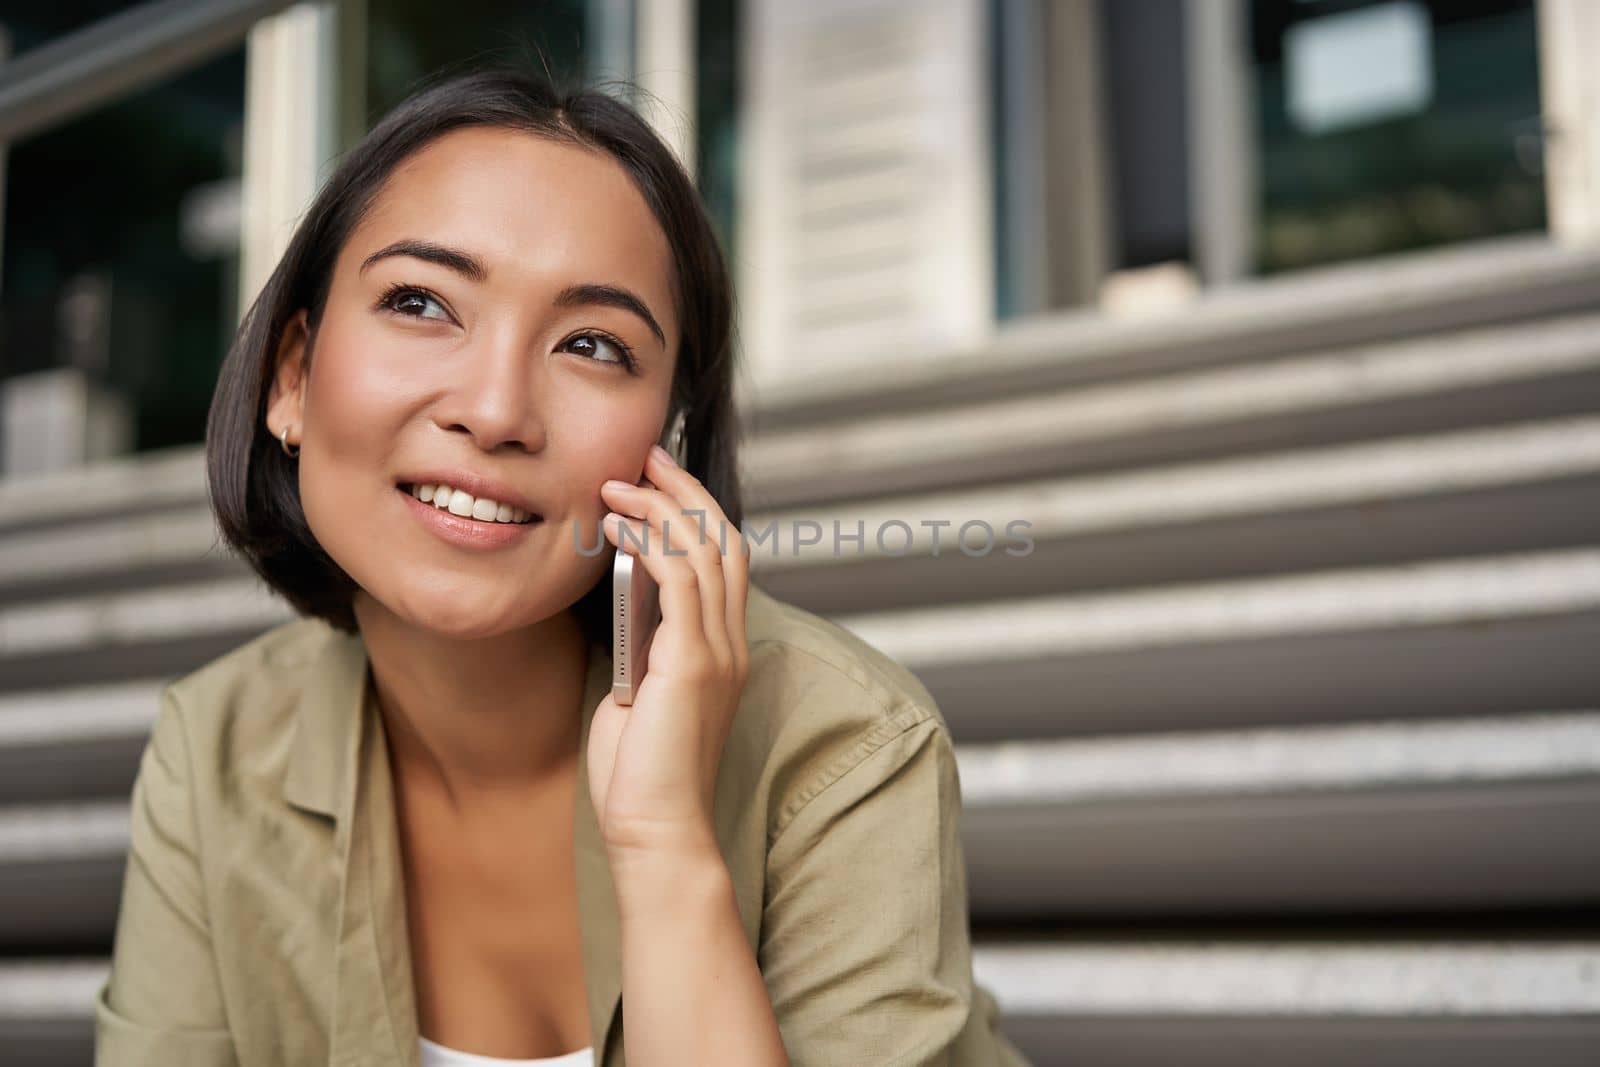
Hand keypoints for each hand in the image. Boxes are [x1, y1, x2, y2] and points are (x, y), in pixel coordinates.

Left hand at [590, 443, 749, 860]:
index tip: (656, 478)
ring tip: (617, 483)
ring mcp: (718, 653)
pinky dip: (652, 543)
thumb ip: (642, 647)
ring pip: (706, 551)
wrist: (655, 829)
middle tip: (645, 455)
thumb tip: (623, 601)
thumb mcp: (638, 694)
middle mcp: (731, 644)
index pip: (725, 560)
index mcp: (723, 650)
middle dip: (685, 490)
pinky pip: (682, 582)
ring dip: (660, 508)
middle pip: (724, 540)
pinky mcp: (691, 665)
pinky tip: (619, 527)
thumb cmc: (639, 774)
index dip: (696, 510)